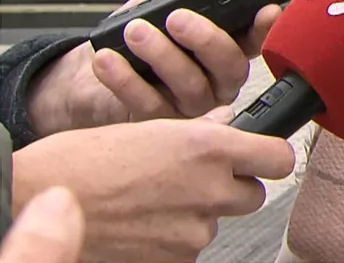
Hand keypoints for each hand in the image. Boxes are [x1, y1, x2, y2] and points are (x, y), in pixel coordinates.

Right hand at [11, 107, 295, 262]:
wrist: (37, 199)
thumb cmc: (86, 159)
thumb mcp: (152, 127)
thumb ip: (201, 130)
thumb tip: (229, 122)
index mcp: (210, 148)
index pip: (278, 157)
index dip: (270, 156)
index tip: (262, 156)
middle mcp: (210, 189)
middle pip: (253, 195)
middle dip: (230, 188)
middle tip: (193, 180)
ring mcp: (195, 229)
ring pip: (217, 221)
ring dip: (196, 213)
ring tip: (153, 199)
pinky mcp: (176, 260)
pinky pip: (190, 248)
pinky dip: (173, 239)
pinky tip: (144, 224)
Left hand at [26, 0, 282, 135]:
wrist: (88, 75)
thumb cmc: (140, 34)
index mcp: (228, 47)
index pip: (258, 38)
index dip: (266, 27)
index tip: (265, 10)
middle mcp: (217, 80)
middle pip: (230, 66)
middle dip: (206, 39)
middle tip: (176, 17)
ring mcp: (191, 106)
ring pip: (192, 87)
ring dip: (161, 55)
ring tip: (134, 31)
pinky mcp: (160, 124)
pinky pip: (151, 106)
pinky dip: (127, 80)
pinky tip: (109, 58)